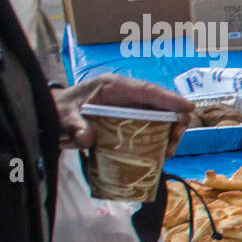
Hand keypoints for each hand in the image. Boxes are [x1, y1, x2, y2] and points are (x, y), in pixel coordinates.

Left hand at [54, 75, 195, 154]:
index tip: (189, 108)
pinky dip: (160, 140)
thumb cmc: (59, 109)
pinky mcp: (131, 121)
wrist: (52, 114)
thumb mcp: (63, 116)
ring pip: (162, 118)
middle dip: (175, 122)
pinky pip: (153, 128)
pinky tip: (159, 155)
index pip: (148, 90)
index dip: (171, 99)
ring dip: (170, 134)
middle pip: (162, 105)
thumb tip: (87, 138)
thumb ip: (74, 126)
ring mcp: (131, 108)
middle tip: (172, 144)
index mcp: (114, 86)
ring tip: (167, 153)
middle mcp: (128, 95)